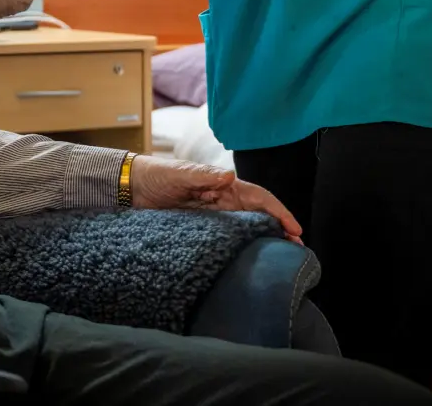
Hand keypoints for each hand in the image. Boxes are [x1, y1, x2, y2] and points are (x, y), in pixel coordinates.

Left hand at [129, 155, 301, 242]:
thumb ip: (203, 175)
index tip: (295, 228)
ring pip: (246, 227)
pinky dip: (244, 244)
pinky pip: (228, 236)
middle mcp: (223, 198)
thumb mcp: (180, 173)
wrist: (134, 187)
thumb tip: (230, 176)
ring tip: (282, 257)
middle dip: (279, 228)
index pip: (259, 198)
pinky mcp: (203, 226)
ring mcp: (214, 214)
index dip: (279, 212)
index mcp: (223, 184)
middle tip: (297, 249)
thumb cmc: (158, 174)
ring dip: (265, 238)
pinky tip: (251, 257)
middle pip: (259, 214)